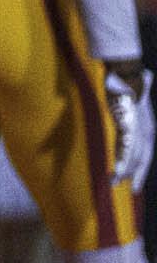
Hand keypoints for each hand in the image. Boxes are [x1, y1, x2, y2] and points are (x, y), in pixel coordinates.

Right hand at [106, 63, 151, 183]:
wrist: (128, 74)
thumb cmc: (128, 81)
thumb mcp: (133, 94)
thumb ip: (136, 94)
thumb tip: (145, 77)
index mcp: (146, 126)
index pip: (145, 151)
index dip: (140, 166)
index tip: (132, 179)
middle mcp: (145, 130)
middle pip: (142, 157)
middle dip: (136, 173)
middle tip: (129, 188)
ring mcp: (138, 129)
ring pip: (134, 156)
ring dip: (126, 171)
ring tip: (117, 183)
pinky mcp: (129, 128)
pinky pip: (126, 149)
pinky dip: (123, 162)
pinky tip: (119, 173)